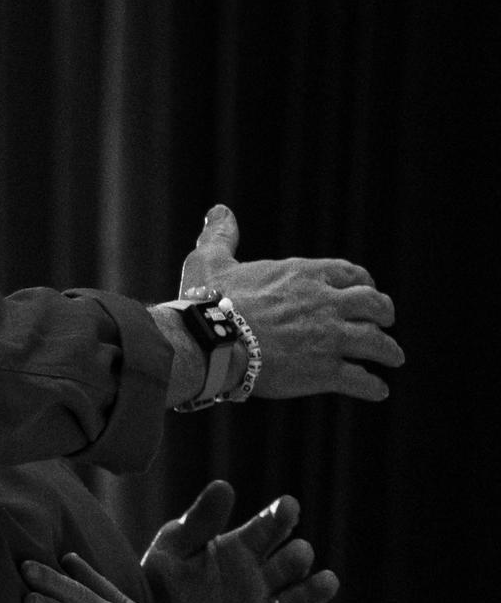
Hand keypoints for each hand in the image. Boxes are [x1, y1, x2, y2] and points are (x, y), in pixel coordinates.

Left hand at [141, 480, 337, 602]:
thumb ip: (197, 523)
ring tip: (327, 582)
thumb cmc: (163, 588)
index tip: (287, 506)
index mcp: (241, 552)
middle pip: (289, 565)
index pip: (267, 529)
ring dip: (312, 595)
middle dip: (296, 558)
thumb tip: (224, 486)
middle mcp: (260, 583)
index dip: (280, 517)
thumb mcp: (172, 552)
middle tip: (297, 554)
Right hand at [179, 205, 403, 399]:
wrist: (210, 342)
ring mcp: (329, 339)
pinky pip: (361, 380)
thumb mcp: (211, 260)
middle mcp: (326, 303)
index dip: (362, 282)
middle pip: (374, 304)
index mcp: (304, 274)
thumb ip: (221, 236)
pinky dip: (372, 386)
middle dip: (384, 313)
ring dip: (388, 351)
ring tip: (393, 357)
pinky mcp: (324, 372)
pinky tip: (378, 391)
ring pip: (376, 343)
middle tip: (385, 322)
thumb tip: (218, 211)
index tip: (364, 290)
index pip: (350, 273)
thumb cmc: (209, 301)